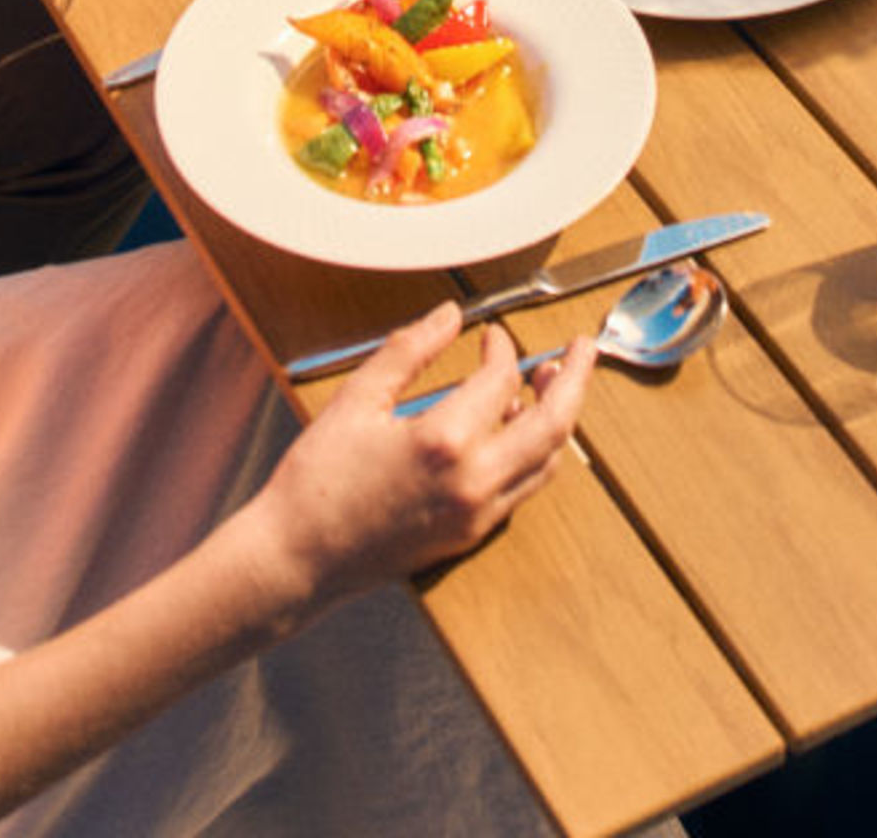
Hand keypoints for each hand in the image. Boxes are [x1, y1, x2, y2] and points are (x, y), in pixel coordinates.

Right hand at [249, 302, 589, 611]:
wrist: (294, 561)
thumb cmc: (316, 483)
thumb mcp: (357, 400)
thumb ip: (409, 351)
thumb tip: (449, 316)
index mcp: (444, 442)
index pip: (501, 379)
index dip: (501, 348)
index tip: (490, 335)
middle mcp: (473, 482)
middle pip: (555, 424)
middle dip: (576, 379)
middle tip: (582, 348)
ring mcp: (477, 515)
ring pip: (547, 461)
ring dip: (558, 419)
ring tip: (549, 385)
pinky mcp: (470, 536)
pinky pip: (522, 489)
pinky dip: (532, 454)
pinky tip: (514, 431)